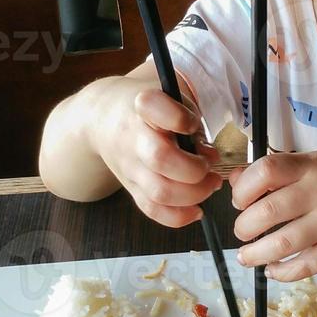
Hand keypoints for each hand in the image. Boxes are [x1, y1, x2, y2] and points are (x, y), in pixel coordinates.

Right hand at [92, 86, 222, 227]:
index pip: (153, 107)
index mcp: (142, 106)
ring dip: (194, 194)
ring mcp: (129, 166)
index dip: (179, 118)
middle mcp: (131, 137)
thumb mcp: (173, 101)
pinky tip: (197, 209)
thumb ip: (193, 124)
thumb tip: (209, 157)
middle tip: (209, 166)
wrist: (105, 119)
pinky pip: (153, 210)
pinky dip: (179, 216)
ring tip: (210, 184)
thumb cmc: (151, 110)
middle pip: (160, 158)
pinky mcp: (131, 187)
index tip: (192, 123)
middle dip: (194, 168)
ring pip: (159, 192)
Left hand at [229, 151, 316, 280]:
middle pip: (268, 211)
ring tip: (246, 256)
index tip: (239, 200)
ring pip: (282, 244)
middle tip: (242, 231)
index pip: (266, 171)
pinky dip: (282, 272)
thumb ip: (279, 171)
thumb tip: (235, 182)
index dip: (244, 188)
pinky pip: (305, 266)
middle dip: (244, 226)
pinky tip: (272, 269)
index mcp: (314, 166)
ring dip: (255, 254)